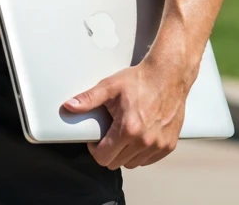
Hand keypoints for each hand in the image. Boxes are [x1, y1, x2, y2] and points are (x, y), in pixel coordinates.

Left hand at [62, 61, 187, 169]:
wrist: (167, 76)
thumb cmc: (140, 80)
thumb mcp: (109, 86)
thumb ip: (88, 99)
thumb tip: (69, 106)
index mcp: (128, 129)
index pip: (103, 158)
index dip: (95, 150)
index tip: (96, 140)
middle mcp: (144, 141)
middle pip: (117, 163)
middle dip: (109, 152)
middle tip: (109, 135)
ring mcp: (159, 145)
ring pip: (132, 164)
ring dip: (125, 154)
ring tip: (124, 135)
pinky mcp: (168, 146)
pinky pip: (148, 160)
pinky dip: (141, 153)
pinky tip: (138, 137)